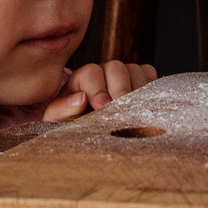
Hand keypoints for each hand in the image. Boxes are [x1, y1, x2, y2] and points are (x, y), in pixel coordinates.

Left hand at [42, 60, 158, 121]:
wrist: (86, 139)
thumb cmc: (69, 130)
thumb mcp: (57, 122)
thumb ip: (61, 110)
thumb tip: (80, 98)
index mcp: (79, 81)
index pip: (91, 72)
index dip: (98, 89)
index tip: (102, 107)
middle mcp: (102, 74)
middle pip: (116, 67)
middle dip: (121, 89)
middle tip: (123, 111)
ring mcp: (121, 77)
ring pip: (135, 69)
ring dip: (136, 89)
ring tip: (133, 111)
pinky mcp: (138, 81)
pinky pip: (148, 74)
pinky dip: (150, 86)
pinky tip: (143, 104)